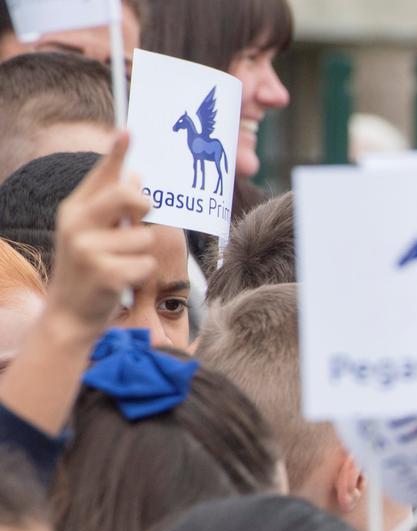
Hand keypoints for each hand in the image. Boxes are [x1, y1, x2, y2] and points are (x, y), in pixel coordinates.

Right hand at [42, 132, 154, 335]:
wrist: (70, 313)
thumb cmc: (90, 268)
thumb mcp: (95, 233)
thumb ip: (113, 206)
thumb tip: (138, 176)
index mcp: (75, 209)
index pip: (100, 176)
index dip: (116, 153)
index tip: (129, 132)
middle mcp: (76, 224)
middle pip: (125, 196)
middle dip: (142, 206)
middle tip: (139, 218)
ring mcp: (87, 249)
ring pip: (144, 237)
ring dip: (141, 254)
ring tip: (120, 265)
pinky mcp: (104, 274)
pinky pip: (146, 265)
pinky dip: (141, 275)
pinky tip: (122, 282)